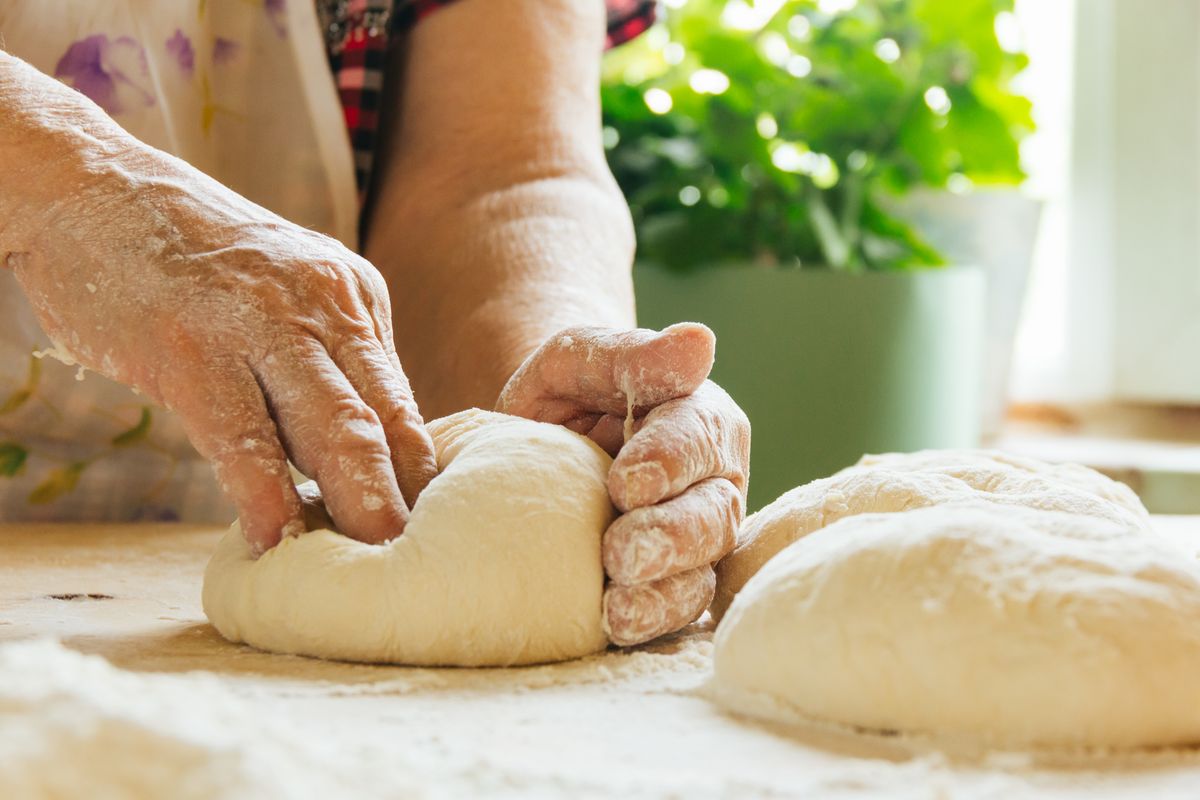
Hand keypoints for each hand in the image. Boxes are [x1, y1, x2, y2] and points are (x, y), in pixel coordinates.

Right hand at [5, 148, 436, 552]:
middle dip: (410, 501)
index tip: (438, 533)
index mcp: (354, 298)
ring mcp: (258, 324)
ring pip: (332, 429)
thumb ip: (329, 362)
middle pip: (383, 422)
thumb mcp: (289, 291)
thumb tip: (364, 453)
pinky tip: (271, 539)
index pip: (404, 403)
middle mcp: (323, 306)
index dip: (423, 478)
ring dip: (358, 503)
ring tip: (374, 564)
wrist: (93, 189)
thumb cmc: (195, 262)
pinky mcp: (191, 349)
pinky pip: (240, 437)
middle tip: (430, 562)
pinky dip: (262, 495)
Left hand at [498, 324, 750, 645]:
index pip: (699, 438)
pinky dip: (649, 622)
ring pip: (701, 571)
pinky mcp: (670, 584)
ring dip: (663, 591)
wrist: (536, 440)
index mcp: (701, 420)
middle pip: (712, 513)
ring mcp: (696, 541)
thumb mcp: (583, 357)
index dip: (670, 461)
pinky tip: (614, 627)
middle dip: (671, 536)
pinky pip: (673, 610)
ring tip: (616, 607)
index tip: (625, 481)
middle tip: (621, 552)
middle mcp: (712, 484)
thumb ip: (635, 355)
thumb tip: (700, 341)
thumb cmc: (569, 390)